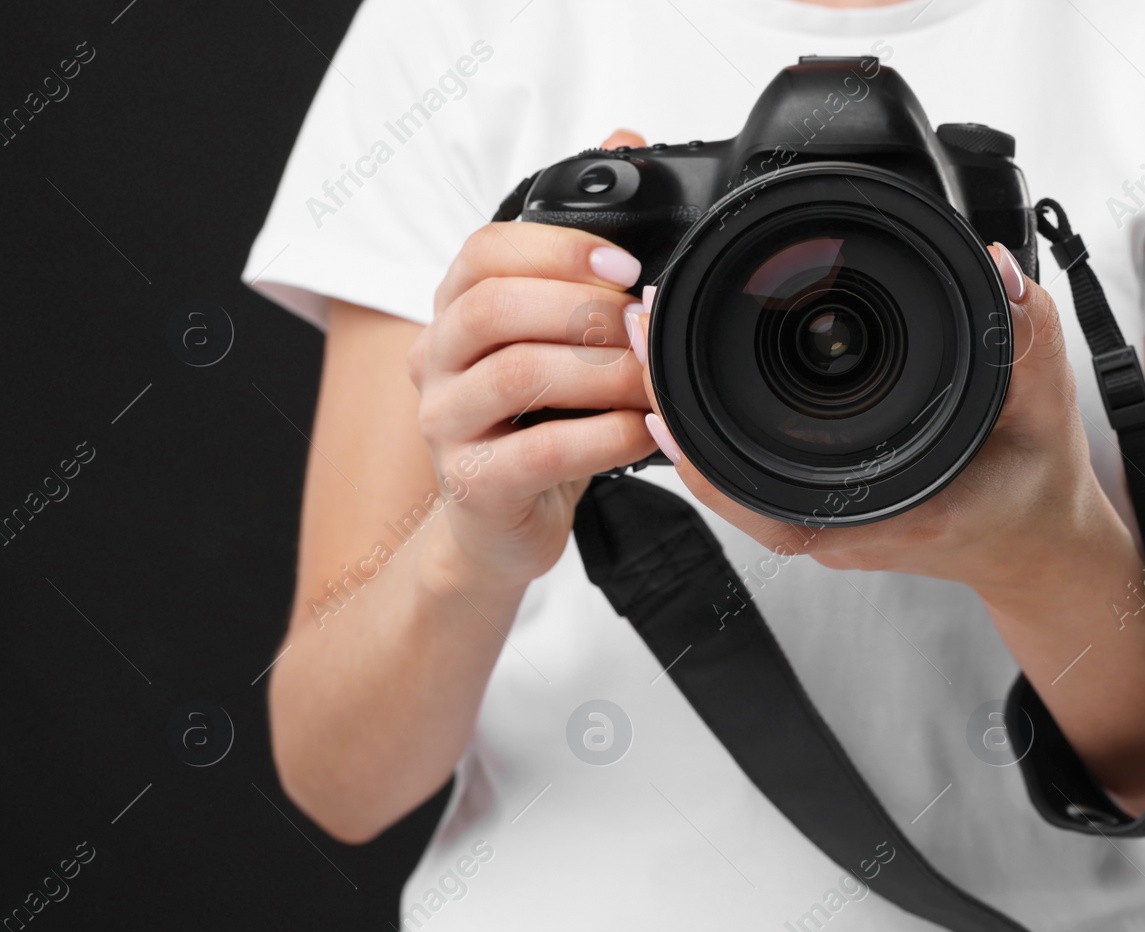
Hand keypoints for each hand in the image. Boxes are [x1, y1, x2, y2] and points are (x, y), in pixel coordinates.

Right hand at [408, 130, 657, 588]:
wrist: (499, 522)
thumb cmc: (535, 421)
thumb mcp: (558, 332)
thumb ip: (583, 248)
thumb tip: (625, 141)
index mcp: (456, 309)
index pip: (484, 252)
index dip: (558, 250)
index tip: (626, 266)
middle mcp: (438, 359)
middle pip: (492, 306)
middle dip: (583, 310)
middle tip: (645, 328)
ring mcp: (445, 424)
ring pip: (516, 374)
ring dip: (601, 373)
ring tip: (652, 383)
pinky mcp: (471, 485)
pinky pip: (539, 450)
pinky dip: (604, 437)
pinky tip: (642, 433)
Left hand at [631, 247, 1116, 595]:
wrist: (1035, 545)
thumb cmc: (1035, 491)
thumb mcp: (1046, 410)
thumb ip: (1028, 339)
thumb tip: (998, 269)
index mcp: (881, 514)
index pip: (766, 498)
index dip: (704, 453)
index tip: (661, 393)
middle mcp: (839, 524)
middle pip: (729, 476)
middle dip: (678, 405)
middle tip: (640, 329)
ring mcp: (825, 516)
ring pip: (733, 472)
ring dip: (691, 408)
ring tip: (655, 336)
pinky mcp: (823, 500)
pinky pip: (753, 468)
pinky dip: (717, 421)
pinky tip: (695, 371)